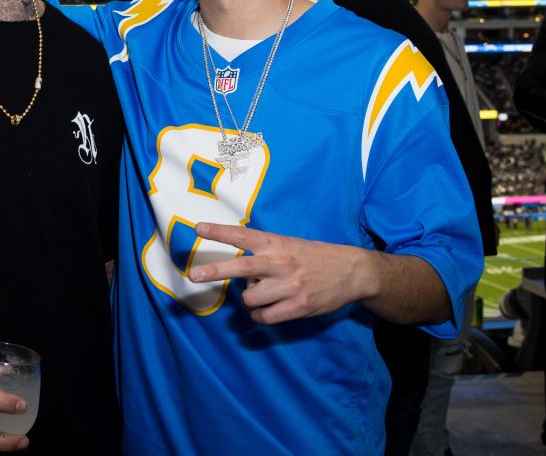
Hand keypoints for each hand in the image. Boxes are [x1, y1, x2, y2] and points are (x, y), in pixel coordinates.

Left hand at [188, 222, 372, 324]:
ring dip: (250, 300)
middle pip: (242, 267)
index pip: (243, 235)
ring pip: (250, 298)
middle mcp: (281, 263)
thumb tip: (239, 276)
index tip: (198, 228)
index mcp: (276, 244)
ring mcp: (290, 285)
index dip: (220, 232)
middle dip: (215, 271)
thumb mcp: (289, 246)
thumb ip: (264, 254)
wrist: (352, 271)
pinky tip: (269, 310)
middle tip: (194, 276)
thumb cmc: (313, 257)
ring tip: (265, 294)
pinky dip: (260, 316)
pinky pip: (265, 317)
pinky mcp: (299, 306)